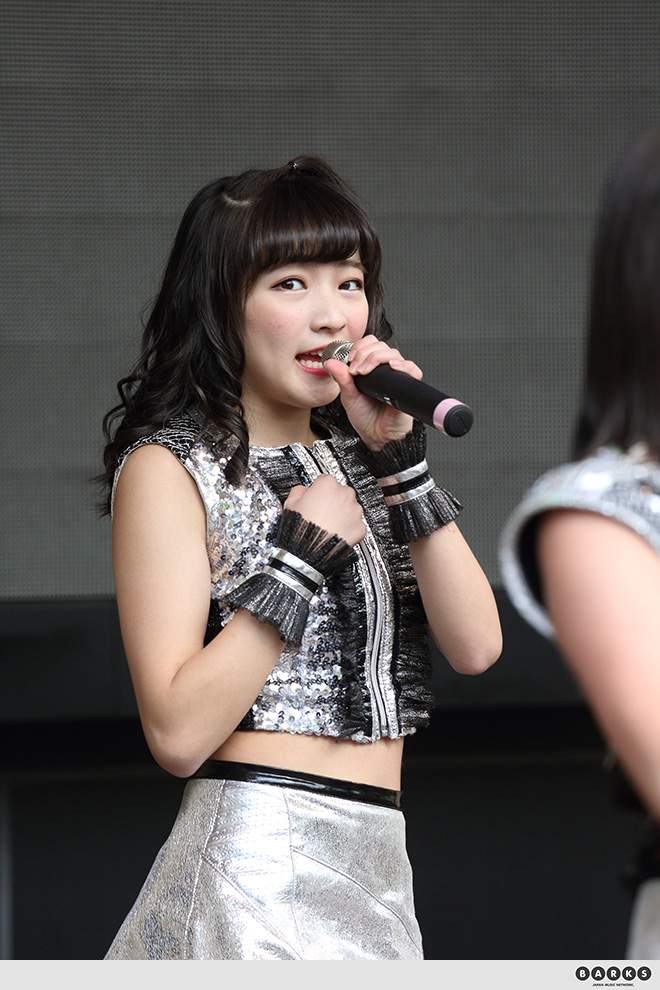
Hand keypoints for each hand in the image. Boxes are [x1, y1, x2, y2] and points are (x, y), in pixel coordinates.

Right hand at [284, 475, 365, 546]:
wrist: (309, 551)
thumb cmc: (300, 528)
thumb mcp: (291, 503)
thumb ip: (298, 491)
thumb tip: (302, 490)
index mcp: (327, 484)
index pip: (325, 481)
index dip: (318, 491)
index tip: (315, 499)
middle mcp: (344, 494)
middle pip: (340, 493)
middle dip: (333, 502)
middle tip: (322, 514)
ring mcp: (355, 511)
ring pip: (350, 509)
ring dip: (342, 515)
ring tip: (328, 526)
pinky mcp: (360, 527)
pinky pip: (355, 525)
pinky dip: (349, 529)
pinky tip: (336, 534)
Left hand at [324, 334, 421, 449]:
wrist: (376, 438)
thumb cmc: (366, 419)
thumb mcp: (349, 397)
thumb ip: (342, 379)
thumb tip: (331, 362)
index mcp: (372, 369)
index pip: (370, 344)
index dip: (359, 347)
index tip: (349, 360)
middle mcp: (386, 371)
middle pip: (381, 346)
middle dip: (365, 353)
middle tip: (355, 370)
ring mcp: (398, 377)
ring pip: (393, 354)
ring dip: (376, 357)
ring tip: (364, 372)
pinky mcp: (408, 387)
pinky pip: (412, 370)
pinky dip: (403, 365)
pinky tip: (392, 367)